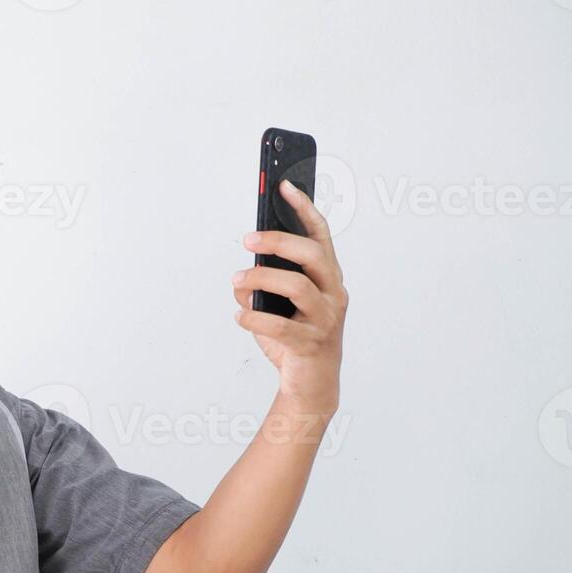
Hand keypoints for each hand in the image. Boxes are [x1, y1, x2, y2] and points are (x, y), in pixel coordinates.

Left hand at [231, 178, 347, 414]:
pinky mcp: (312, 343)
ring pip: (298, 286)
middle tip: (248, 238)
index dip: (304, 208)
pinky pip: (281, 326)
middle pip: (313, 254)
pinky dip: (254, 319)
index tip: (283, 185)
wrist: (311, 387)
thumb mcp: (274, 309)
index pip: (321, 236)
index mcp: (328, 278)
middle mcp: (333, 294)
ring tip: (237, 279)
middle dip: (279, 241)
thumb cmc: (294, 341)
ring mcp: (326, 319)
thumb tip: (241, 277)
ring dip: (261, 278)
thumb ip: (258, 289)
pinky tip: (239, 315)